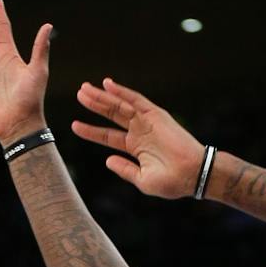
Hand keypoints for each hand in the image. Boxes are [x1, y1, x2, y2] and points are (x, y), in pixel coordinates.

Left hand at [72, 80, 205, 198]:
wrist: (192, 175)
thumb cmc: (171, 182)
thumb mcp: (141, 179)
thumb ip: (124, 169)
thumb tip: (107, 160)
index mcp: (135, 147)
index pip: (107, 136)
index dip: (90, 131)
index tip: (74, 125)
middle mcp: (139, 132)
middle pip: (111, 115)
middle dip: (95, 105)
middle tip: (79, 94)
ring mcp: (147, 122)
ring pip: (120, 106)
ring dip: (103, 97)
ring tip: (84, 89)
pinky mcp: (156, 115)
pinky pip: (136, 100)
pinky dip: (122, 92)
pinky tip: (107, 85)